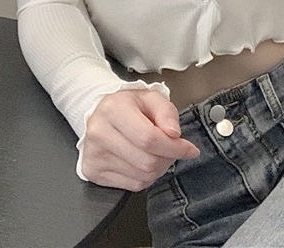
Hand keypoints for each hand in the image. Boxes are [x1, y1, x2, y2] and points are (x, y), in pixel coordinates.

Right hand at [80, 88, 199, 190]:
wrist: (101, 113)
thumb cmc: (129, 106)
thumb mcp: (151, 98)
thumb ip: (167, 112)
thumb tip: (174, 133)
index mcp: (113, 110)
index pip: (149, 138)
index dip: (174, 147)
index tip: (189, 149)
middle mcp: (99, 133)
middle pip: (147, 160)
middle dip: (168, 157)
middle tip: (173, 148)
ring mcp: (94, 155)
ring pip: (142, 176)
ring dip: (159, 168)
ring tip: (157, 152)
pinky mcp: (93, 172)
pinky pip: (133, 185)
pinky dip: (147, 176)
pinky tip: (144, 161)